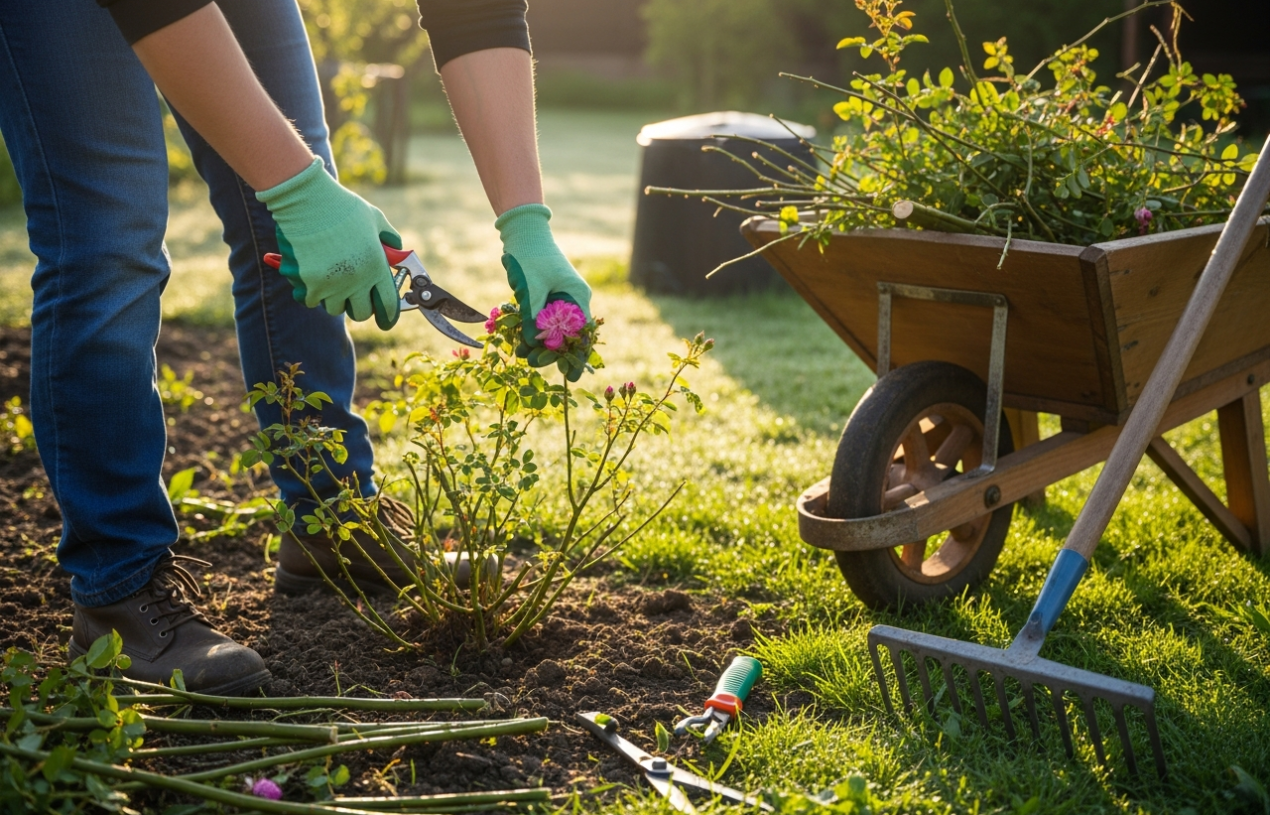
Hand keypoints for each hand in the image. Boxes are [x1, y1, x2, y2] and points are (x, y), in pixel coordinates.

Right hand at [257, 158, 401, 329]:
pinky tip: (311, 277)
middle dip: (358, 305)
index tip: (385, 321)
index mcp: (376, 267)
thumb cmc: (342, 207)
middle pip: (360, 313)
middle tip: (353, 294)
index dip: (388, 316)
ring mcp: (331, 285)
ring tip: (331, 279)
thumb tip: (396, 254)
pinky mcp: (307, 283)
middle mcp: (356, 280)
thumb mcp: (375, 219)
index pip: (388, 305)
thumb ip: (389, 239)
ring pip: (334, 308)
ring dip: (333, 298)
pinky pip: (309, 300)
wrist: (307, 199)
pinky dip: (310, 293)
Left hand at [495, 204, 591, 380]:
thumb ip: (533, 317)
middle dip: (552, 352)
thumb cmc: (531, 256)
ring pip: (552, 329)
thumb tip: (533, 344)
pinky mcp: (545, 296)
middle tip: (534, 364)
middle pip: (567, 335)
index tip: (570, 375)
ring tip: (522, 355)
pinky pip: (541, 319)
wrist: (522, 232)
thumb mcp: (532, 289)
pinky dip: (532, 330)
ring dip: (538, 342)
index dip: (578, 356)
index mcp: (577, 296)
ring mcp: (558, 298)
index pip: (584, 333)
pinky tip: (520, 342)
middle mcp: (572, 299)